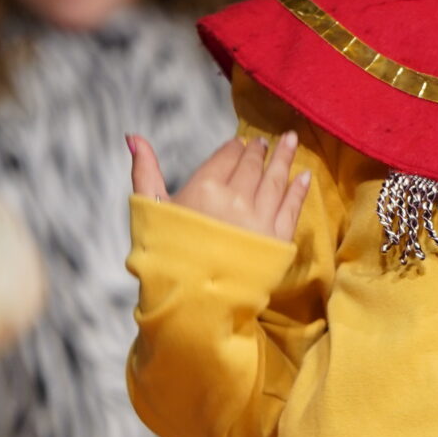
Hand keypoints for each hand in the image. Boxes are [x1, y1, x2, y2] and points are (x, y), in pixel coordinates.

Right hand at [131, 131, 309, 240]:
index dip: (236, 148)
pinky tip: (304, 176)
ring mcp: (260, 218)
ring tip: (293, 141)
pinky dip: (299, 189)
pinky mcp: (277, 239)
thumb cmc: (165, 254)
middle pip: (253, 166)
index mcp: (205, 187)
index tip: (243, 143)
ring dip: (285, 158)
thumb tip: (133, 136)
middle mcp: (235, 198)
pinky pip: (292, 207)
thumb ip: (145, 169)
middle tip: (270, 141)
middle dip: (261, 151)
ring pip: (275, 180)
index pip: (227, 157)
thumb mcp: (151, 208)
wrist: (191, 300)